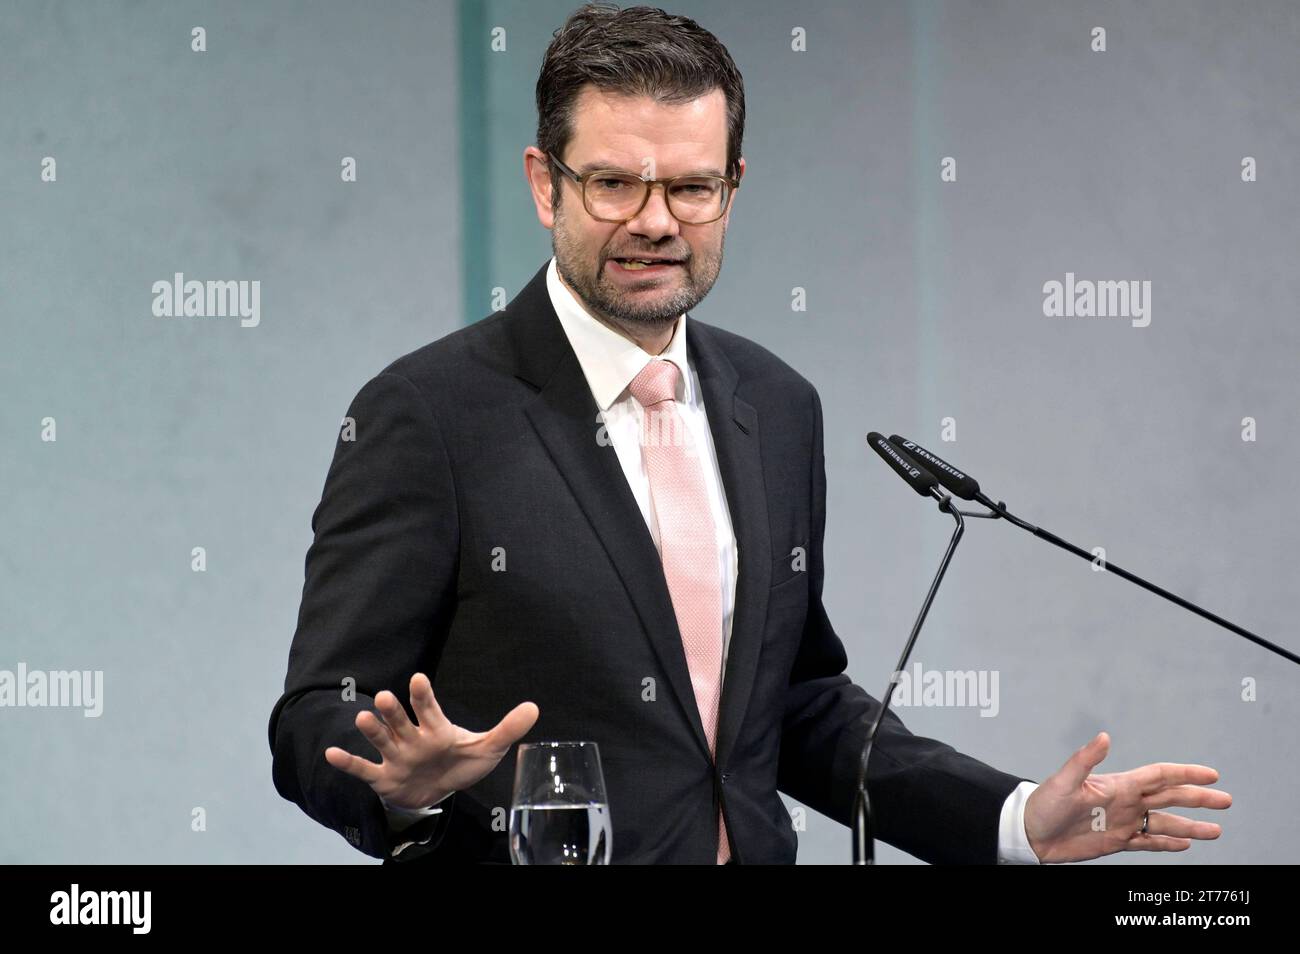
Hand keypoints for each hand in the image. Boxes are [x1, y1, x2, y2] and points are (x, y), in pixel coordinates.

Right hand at [324, 672, 538, 810]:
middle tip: (385, 697)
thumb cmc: (460, 763)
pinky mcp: (383, 777)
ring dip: (372, 730)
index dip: (423, 696)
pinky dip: (348, 763)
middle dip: (393, 711)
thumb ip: (508, 729)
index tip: (418, 679)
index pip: (429, 709)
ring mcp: (396, 756)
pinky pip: (363, 769)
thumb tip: (534, 708)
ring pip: (382, 740)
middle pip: (401, 721)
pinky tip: (332, 754)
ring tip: (362, 718)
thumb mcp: (488, 749)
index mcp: (436, 728)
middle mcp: (412, 738)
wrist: (437, 791)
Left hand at [1024, 731, 1230, 863]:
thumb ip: (1085, 760)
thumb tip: (1103, 736)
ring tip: (1216, 830)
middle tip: (1226, 800)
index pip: (1159, 776)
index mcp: (1117, 785)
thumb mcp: (1063, 781)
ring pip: (1164, 824)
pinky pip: (1148, 842)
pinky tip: (1185, 844)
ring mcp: (1122, 822)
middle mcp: (1125, 802)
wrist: (1031, 833)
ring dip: (1190, 827)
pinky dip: (1167, 843)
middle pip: (1170, 799)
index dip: (1185, 773)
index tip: (1212, 774)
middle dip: (1198, 799)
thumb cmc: (1043, 804)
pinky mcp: (1116, 842)